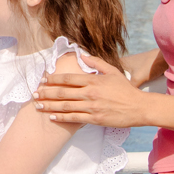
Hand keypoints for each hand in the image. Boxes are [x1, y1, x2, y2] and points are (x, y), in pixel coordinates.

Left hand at [34, 57, 149, 128]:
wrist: (139, 107)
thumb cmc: (125, 89)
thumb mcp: (112, 71)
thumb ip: (96, 63)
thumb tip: (83, 54)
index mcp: (93, 81)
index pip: (68, 79)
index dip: (53, 79)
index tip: (43, 79)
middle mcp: (90, 93)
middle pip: (63, 93)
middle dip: (46, 93)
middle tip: (34, 93)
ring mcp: (92, 107)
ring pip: (66, 106)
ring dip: (50, 106)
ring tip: (38, 106)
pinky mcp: (95, 119)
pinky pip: (74, 119)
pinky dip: (62, 118)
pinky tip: (52, 117)